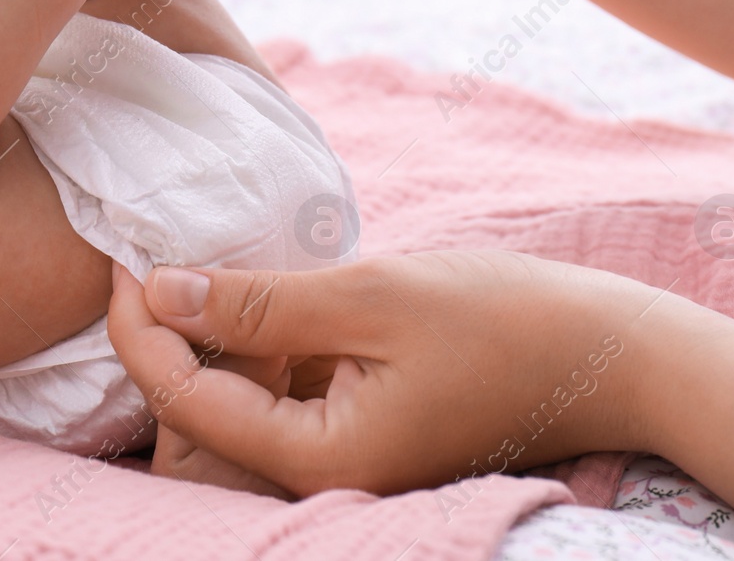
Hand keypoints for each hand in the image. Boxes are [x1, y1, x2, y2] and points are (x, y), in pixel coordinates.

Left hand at [107, 251, 650, 496]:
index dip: (140, 334)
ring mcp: (343, 455)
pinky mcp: (360, 427)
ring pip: (238, 404)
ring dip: (214, 337)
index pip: (189, 403)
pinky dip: (262, 342)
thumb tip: (160, 291)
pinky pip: (283, 393)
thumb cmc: (505, 320)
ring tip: (208, 265)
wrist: (611, 352)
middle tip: (156, 260)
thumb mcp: (371, 296)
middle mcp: (325, 474)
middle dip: (168, 342)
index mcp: (323, 459)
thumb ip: (260, 301)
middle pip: (201, 418)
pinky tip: (263, 292)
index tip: (122, 263)